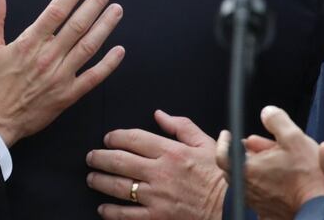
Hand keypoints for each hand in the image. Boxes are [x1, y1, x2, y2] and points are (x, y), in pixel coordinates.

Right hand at [0, 0, 124, 146]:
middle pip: (77, 25)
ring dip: (105, 26)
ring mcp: (60, 76)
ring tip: (117, 9)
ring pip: (88, 47)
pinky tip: (120, 50)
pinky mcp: (68, 95)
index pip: (56, 12)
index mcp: (29, 43)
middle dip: (94, 4)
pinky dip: (108, 64)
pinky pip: (93, 77)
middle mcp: (48, 57)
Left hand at [86, 110, 225, 219]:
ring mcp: (156, 196)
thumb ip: (181, 126)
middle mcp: (160, 172)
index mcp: (171, 151)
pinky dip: (111, 212)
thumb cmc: (221, 175)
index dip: (115, 136)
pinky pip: (126, 215)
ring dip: (100, 181)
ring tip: (91, 178)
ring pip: (118, 186)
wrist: (232, 206)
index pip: (133, 138)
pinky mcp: (157, 217)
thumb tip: (160, 114)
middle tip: (92, 157)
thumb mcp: (205, 143)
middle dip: (99, 157)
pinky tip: (103, 208)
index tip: (108, 138)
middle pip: (119, 161)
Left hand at [217, 106, 323, 219]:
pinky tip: (278, 176)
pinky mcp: (265, 210)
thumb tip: (267, 112)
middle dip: (243, 153)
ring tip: (273, 159)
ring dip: (255, 167)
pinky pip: (258, 192)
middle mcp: (246, 188)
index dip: (223, 142)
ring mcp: (255, 201)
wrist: (319, 204)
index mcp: (246, 169)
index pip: (222, 155)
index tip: (227, 134)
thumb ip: (277, 120)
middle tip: (256, 144)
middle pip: (235, 166)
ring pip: (247, 179)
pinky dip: (263, 182)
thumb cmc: (306, 174)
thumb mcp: (293, 137)